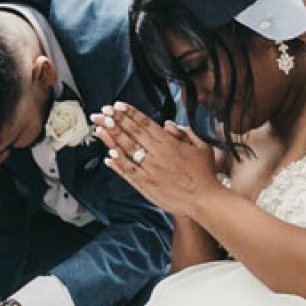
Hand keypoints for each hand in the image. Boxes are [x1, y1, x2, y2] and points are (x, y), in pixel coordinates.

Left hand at [93, 106, 217, 212]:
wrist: (204, 200)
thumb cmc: (204, 174)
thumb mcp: (202, 146)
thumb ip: (185, 132)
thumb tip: (167, 124)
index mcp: (169, 144)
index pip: (145, 124)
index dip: (130, 113)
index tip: (118, 105)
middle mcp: (157, 156)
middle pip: (132, 134)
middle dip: (116, 121)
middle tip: (103, 112)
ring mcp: (149, 171)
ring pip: (127, 152)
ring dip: (112, 139)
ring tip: (100, 128)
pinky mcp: (145, 186)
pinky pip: (128, 173)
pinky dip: (118, 164)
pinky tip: (109, 156)